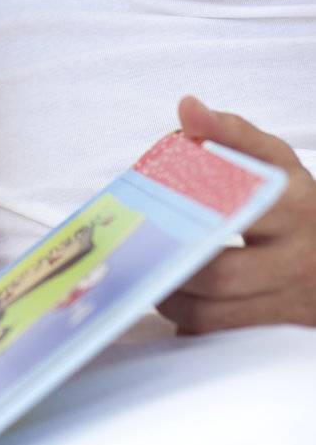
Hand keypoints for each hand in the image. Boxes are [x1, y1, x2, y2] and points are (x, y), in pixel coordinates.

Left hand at [156, 97, 315, 332]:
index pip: (239, 207)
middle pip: (221, 274)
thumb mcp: (273, 159)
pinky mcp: (281, 328)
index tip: (158, 208)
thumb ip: (231, 132)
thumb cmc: (295, 201)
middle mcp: (299, 257)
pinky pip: (223, 336)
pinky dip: (191, 322)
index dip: (190, 212)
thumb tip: (188, 108)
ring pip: (217, 314)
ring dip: (174, 298)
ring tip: (153, 275)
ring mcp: (292, 299)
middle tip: (144, 250)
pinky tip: (175, 301)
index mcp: (296, 205)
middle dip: (172, 266)